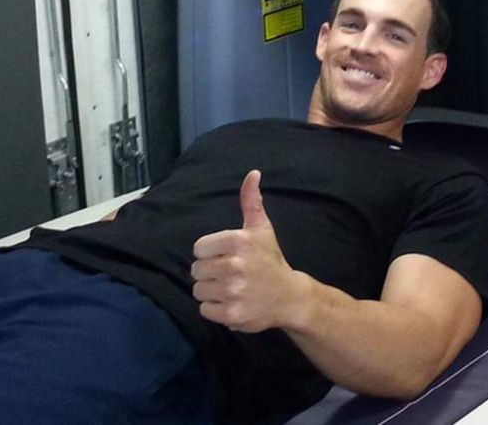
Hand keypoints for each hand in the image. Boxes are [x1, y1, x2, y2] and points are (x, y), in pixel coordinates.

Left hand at [191, 170, 310, 332]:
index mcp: (239, 241)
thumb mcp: (262, 228)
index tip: (225, 256)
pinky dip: (214, 308)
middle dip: (209, 272)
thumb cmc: (270, 260)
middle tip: (228, 274)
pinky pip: (205, 309)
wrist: (290, 297)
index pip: (198, 248)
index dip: (209, 252)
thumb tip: (252, 173)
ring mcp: (234, 291)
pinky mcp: (232, 314)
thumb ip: (251, 201)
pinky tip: (230, 302)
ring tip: (228, 288)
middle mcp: (235, 266)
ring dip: (210, 290)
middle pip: (196, 270)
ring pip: (198, 290)